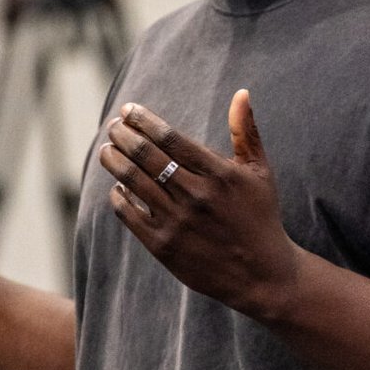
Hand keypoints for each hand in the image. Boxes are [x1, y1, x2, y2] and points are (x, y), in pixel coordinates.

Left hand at [99, 90, 299, 318]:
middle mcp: (196, 196)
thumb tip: (242, 93)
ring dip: (114, 161)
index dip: (144, 120)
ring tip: (107, 150)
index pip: (170, 138)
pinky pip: (129, 214)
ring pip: (132, 182)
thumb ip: (246, 132)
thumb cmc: (260, 217)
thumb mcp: (260, 173)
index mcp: (219, 174)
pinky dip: (119, 196)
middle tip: (113, 127)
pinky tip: (119, 186)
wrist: (262, 275)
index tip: (128, 111)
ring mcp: (177, 222)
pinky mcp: (163, 247)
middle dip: (123, 136)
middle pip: (145, 156)